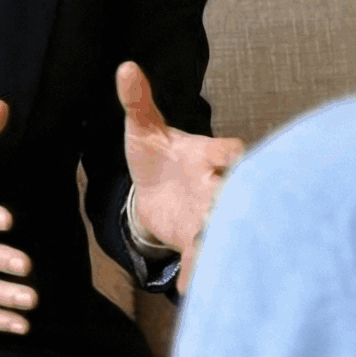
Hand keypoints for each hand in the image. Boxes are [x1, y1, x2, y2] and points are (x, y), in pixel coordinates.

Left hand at [117, 62, 244, 295]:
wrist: (153, 193)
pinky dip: (195, 270)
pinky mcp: (195, 239)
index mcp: (206, 154)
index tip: (228, 158)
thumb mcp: (143, 129)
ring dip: (219, 238)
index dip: (228, 154)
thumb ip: (138, 101)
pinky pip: (200, 256)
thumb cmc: (156, 155)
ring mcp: (207, 214)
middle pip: (230, 192)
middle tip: (224, 208)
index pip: (227, 151)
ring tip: (215, 252)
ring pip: (221, 226)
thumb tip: (124, 68)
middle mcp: (214, 185)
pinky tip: (189, 288)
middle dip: (229, 200)